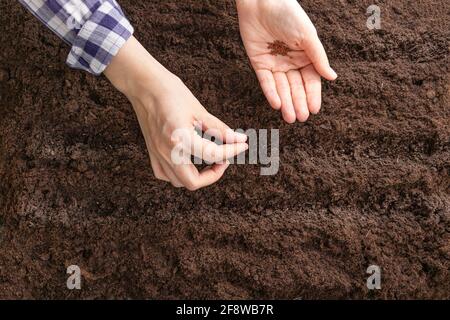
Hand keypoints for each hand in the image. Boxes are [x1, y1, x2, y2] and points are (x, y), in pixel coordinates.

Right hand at [105, 37, 247, 189]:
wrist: (144, 86)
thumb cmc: (171, 92)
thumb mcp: (200, 110)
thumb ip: (220, 130)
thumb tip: (240, 140)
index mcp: (180, 138)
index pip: (213, 155)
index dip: (232, 152)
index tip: (241, 146)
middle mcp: (167, 151)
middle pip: (193, 182)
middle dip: (213, 174)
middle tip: (222, 159)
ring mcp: (157, 154)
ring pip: (179, 182)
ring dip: (197, 176)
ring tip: (207, 159)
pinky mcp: (152, 153)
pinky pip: (165, 175)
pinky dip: (179, 174)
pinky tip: (188, 161)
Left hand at [237, 0, 337, 122]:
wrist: (262, 2)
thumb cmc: (288, 14)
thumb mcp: (307, 36)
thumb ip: (318, 58)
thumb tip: (332, 77)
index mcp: (305, 56)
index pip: (310, 80)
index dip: (312, 95)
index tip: (314, 110)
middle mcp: (291, 62)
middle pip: (296, 87)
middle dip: (298, 103)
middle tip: (301, 118)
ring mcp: (275, 63)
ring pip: (281, 87)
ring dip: (286, 103)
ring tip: (290, 118)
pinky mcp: (259, 63)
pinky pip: (266, 81)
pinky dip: (271, 93)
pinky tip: (277, 104)